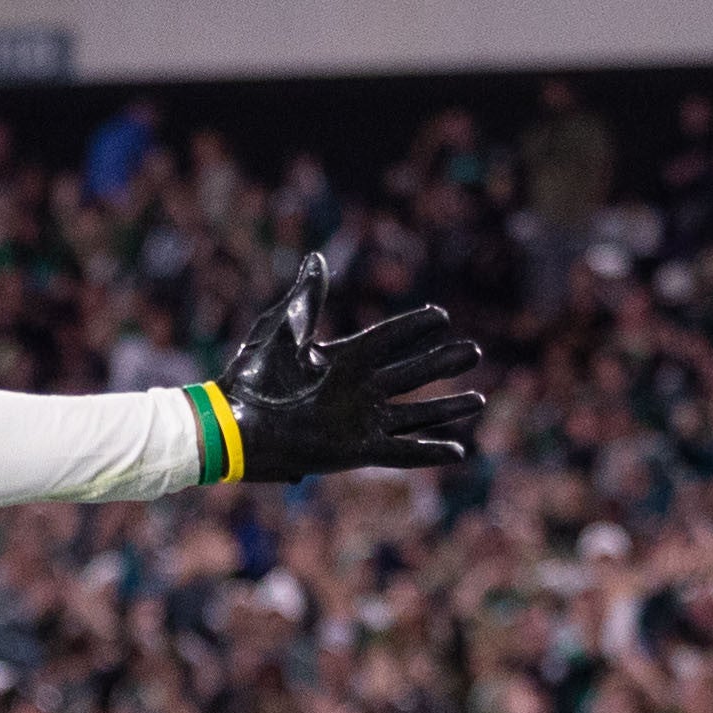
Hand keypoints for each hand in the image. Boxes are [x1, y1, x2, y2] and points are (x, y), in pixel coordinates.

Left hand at [215, 254, 486, 478]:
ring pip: (416, 413)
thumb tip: (317, 259)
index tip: (441, 315)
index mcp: (342, 360)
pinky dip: (430, 453)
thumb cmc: (250, 377)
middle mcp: (357, 390)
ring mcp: (359, 421)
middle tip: (474, 351)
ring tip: (478, 399)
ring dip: (446, 408)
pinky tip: (459, 451)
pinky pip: (402, 452)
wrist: (234, 424)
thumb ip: (305, 299)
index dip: (415, 328)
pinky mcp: (357, 450)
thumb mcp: (280, 330)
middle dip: (443, 363)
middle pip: (411, 373)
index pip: (389, 339)